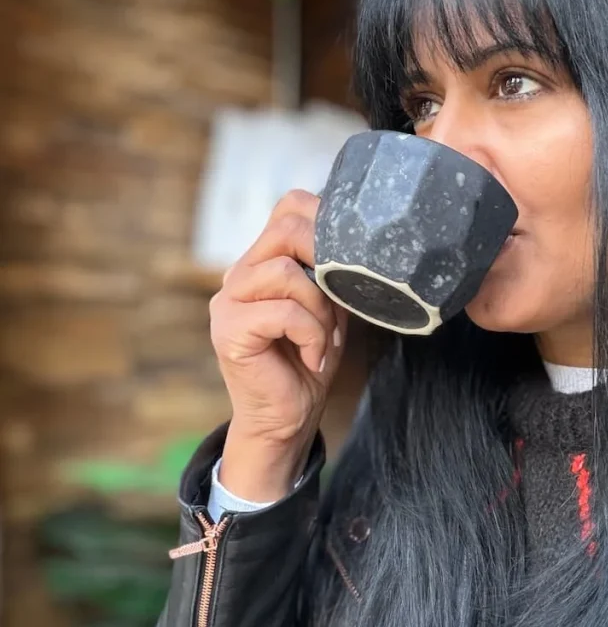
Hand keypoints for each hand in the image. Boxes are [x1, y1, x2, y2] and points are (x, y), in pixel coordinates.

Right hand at [209, 190, 346, 500]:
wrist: (287, 419)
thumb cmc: (311, 361)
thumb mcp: (330, 306)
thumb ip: (331, 271)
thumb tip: (360, 239)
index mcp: (262, 260)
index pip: (290, 206)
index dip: (326, 222)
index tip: (350, 262)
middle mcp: (239, 273)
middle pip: (287, 228)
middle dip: (328, 262)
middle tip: (340, 303)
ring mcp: (228, 301)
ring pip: (287, 272)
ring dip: (320, 310)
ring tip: (323, 340)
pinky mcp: (228, 330)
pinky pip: (283, 312)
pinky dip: (311, 335)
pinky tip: (312, 358)